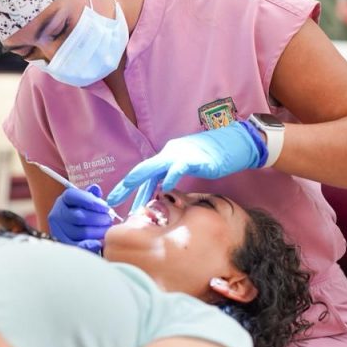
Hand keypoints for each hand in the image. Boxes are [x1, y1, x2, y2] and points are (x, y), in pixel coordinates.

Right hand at [48, 185, 110, 254]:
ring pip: (81, 232)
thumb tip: (96, 189)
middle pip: (79, 216)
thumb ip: (91, 196)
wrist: (71, 230)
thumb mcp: (85, 202)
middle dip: (98, 218)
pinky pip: (77, 246)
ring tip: (106, 229)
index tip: (106, 207)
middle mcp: (57, 214)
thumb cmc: (81, 212)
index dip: (91, 201)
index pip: (74, 196)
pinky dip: (89, 245)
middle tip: (109, 219)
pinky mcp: (63, 244)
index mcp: (64, 200)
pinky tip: (98, 243)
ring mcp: (58, 230)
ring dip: (97, 231)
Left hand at [106, 124, 260, 212]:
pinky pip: (180, 167)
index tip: (117, 203)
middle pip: (142, 170)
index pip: (144, 175)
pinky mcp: (196, 158)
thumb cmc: (211, 158)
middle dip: (126, 185)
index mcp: (166, 156)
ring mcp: (182, 154)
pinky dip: (171, 177)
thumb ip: (171, 178)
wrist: (235, 143)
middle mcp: (170, 153)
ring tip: (130, 193)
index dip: (131, 189)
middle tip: (111, 200)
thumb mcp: (186, 168)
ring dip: (140, 181)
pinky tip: (165, 187)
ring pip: (156, 167)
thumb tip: (157, 194)